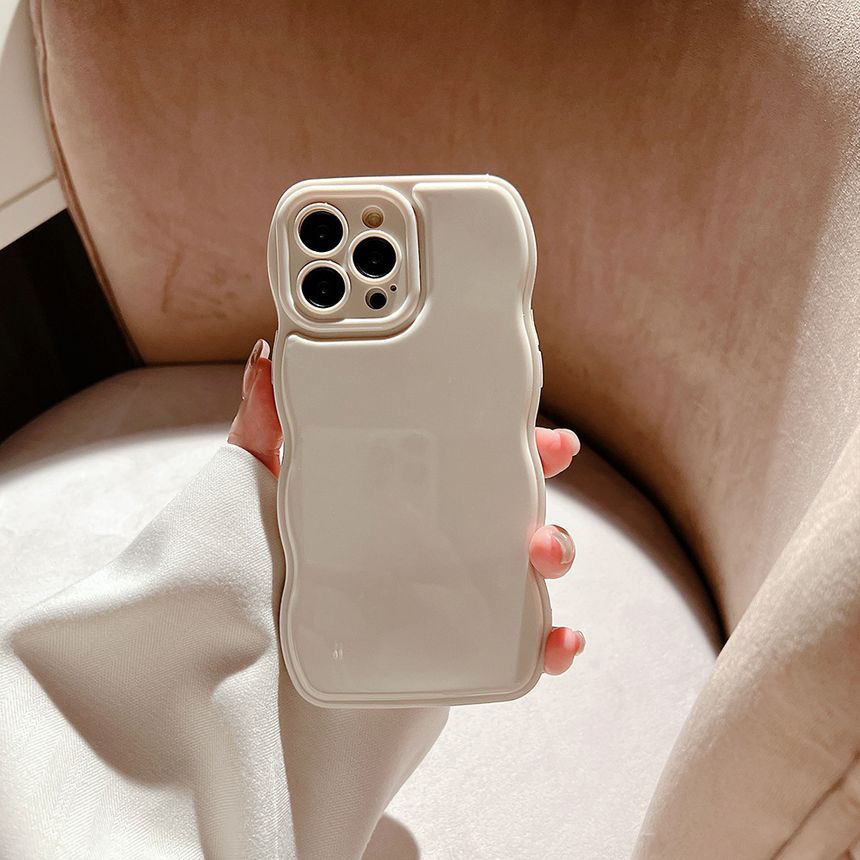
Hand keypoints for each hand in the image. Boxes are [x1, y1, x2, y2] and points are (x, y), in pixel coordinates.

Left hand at [228, 339, 585, 675]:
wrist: (248, 658)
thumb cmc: (257, 564)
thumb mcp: (260, 485)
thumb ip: (266, 426)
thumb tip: (264, 355)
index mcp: (405, 498)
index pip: (472, 460)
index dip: (516, 442)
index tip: (543, 431)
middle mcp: (436, 542)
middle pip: (512, 504)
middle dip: (545, 482)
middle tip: (550, 465)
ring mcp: (451, 597)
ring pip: (527, 569)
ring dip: (556, 552)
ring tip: (542, 551)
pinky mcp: (456, 653)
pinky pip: (521, 652)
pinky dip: (552, 645)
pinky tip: (557, 640)